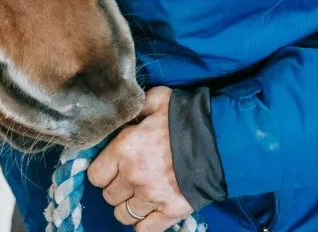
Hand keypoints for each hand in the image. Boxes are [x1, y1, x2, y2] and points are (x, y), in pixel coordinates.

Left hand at [86, 87, 194, 230]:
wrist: (222, 138)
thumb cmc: (187, 117)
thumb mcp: (158, 99)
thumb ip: (136, 108)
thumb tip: (125, 112)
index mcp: (125, 148)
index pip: (95, 175)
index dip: (103, 172)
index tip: (113, 168)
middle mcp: (134, 176)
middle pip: (109, 196)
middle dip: (117, 188)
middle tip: (130, 180)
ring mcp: (152, 197)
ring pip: (123, 215)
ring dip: (129, 207)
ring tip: (140, 196)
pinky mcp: (171, 212)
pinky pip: (145, 230)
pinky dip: (144, 224)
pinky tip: (150, 212)